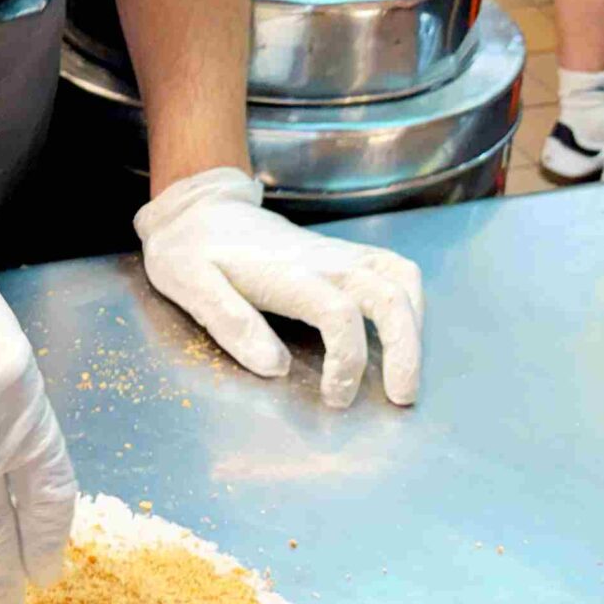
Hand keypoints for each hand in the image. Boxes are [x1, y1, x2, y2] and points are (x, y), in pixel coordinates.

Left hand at [136, 167, 423, 407]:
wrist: (197, 206)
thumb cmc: (189, 249)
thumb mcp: (189, 283)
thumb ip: (231, 323)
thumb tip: (276, 368)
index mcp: (286, 273)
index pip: (338, 314)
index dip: (347, 362)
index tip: (334, 398)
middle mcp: (322, 260)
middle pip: (388, 295)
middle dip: (405, 349)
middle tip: (401, 397)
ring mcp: (336, 254)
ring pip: (401, 278)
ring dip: (414, 324)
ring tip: (405, 370)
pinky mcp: (341, 254)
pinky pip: (393, 270)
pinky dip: (408, 302)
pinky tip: (399, 333)